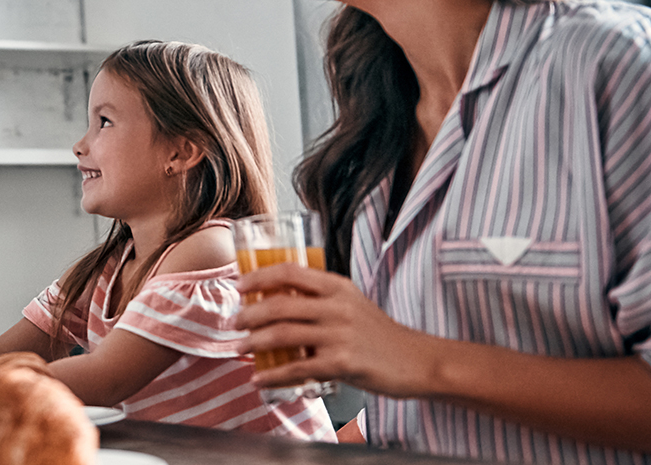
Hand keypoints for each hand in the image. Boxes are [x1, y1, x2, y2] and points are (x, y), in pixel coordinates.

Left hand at [233, 264, 439, 398]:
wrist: (416, 361)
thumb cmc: (379, 334)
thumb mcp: (352, 304)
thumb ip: (320, 300)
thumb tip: (276, 303)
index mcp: (338, 286)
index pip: (289, 272)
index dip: (258, 277)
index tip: (238, 286)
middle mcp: (337, 307)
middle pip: (279, 305)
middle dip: (249, 315)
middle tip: (233, 324)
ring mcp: (340, 335)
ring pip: (283, 335)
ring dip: (254, 343)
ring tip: (239, 349)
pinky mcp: (342, 363)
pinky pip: (297, 368)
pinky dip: (273, 374)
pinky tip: (259, 378)